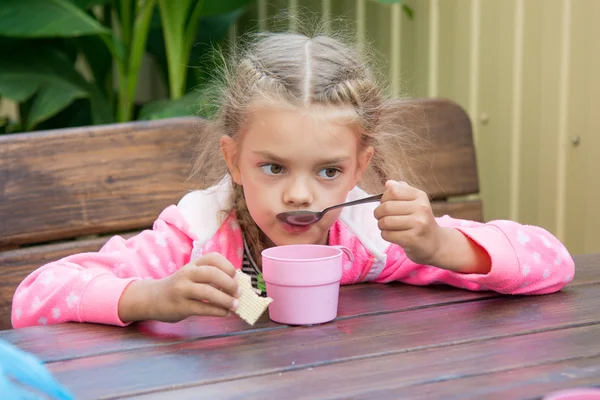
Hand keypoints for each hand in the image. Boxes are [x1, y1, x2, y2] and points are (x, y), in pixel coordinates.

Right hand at [119, 253, 240, 322]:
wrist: (152, 298)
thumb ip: (209, 276)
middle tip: (239, 292)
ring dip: (226, 299)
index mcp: (193, 264)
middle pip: (212, 273)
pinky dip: (217, 311)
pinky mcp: (180, 306)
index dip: (227, 265)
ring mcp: (182, 290)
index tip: (236, 275)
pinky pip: (202, 308)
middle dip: (229, 283)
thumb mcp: (191, 275)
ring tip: (235, 305)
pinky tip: (225, 313)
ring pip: (208, 292)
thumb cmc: (179, 287)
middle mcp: (187, 274)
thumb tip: (237, 284)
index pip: (213, 258)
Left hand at [374, 180, 442, 265]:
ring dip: (381, 225)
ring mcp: (419, 224)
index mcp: (420, 196)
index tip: (385, 204)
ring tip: (386, 227)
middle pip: (386, 207)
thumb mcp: (414, 202)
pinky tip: (392, 235)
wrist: (434, 243)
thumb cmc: (419, 221)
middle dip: (378, 213)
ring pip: (385, 222)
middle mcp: (421, 208)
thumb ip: (401, 190)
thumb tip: (388, 183)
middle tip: (381, 217)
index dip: (383, 198)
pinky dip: (385, 235)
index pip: (393, 191)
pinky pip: (388, 235)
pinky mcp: (413, 239)